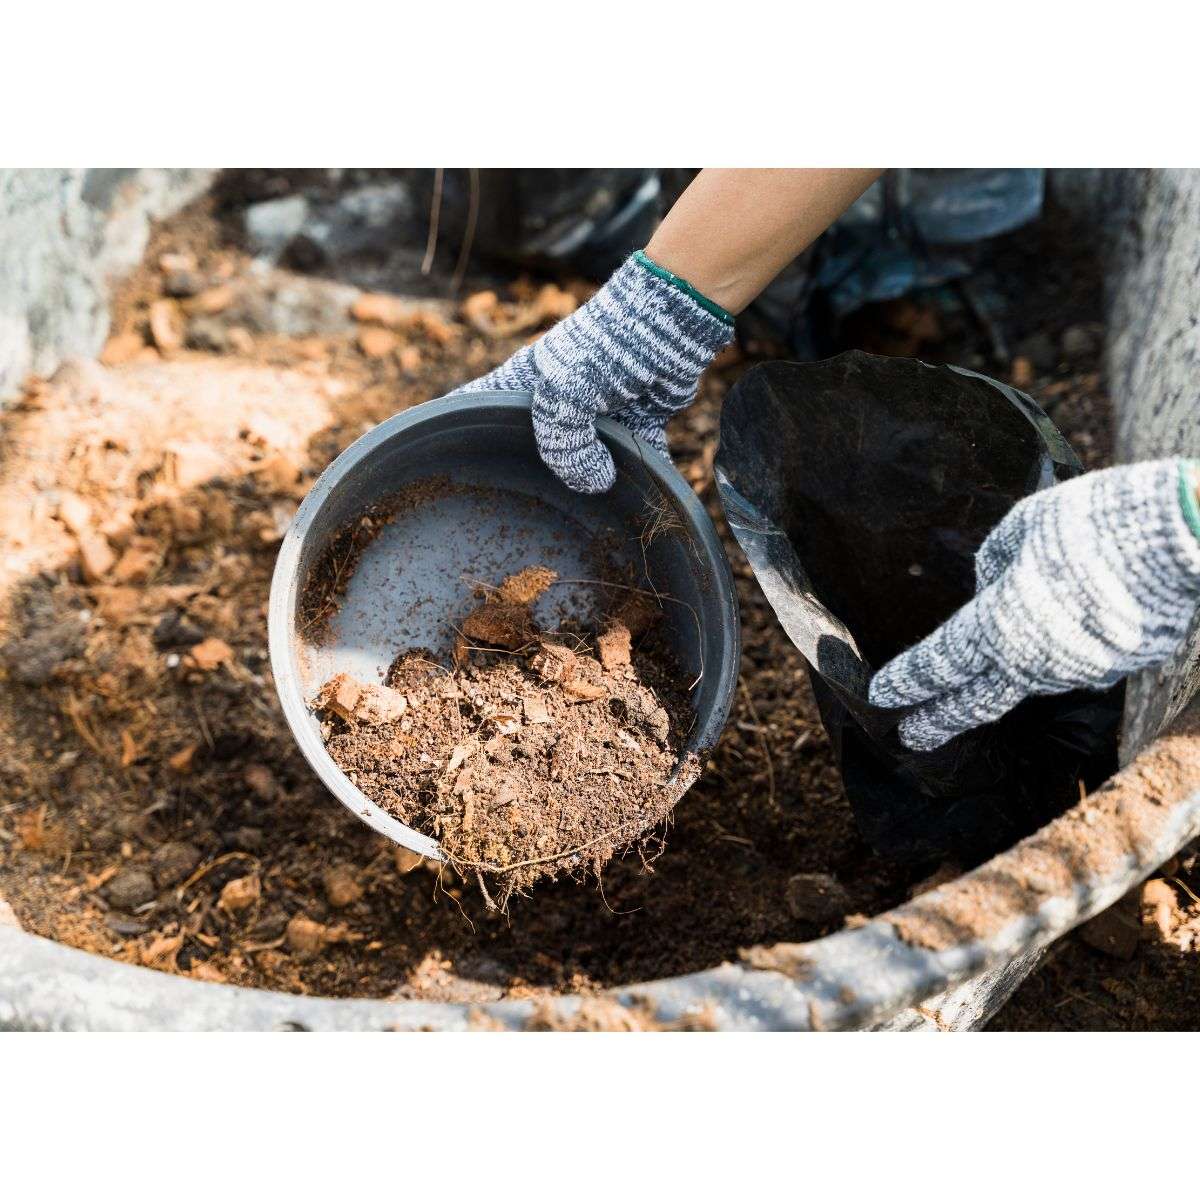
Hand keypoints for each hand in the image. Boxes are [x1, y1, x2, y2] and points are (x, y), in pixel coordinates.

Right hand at [457, 253, 732, 492]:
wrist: (669, 322)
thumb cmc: (603, 348)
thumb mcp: (566, 394)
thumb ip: (564, 446)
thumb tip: (592, 485)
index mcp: (525, 385)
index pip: (475, 407)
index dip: (454, 430)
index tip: (438, 464)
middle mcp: (557, 401)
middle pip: (534, 447)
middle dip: (531, 477)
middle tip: (518, 514)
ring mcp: (597, 413)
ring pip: (586, 460)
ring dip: (591, 483)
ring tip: (582, 518)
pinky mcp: (637, 420)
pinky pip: (635, 457)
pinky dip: (641, 475)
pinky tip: (638, 501)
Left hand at [869, 459, 1199, 751]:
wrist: (1183, 539)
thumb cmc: (1092, 523)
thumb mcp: (1024, 527)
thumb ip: (995, 562)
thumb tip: (989, 586)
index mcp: (997, 626)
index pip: (938, 664)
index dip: (907, 681)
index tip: (881, 696)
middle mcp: (1033, 661)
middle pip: (976, 701)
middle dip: (941, 720)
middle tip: (911, 737)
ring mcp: (1079, 671)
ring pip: (1030, 677)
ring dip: (1007, 674)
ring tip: (993, 663)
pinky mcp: (1118, 666)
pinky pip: (1073, 662)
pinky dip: (1058, 652)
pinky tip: (1066, 627)